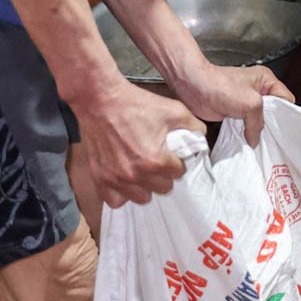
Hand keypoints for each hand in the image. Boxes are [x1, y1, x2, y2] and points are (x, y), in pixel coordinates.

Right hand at [73, 82, 204, 207]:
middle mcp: (135, 174)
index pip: (178, 173)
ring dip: (145, 187)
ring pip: (141, 198)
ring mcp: (115, 178)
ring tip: (143, 172)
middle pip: (162, 188)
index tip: (171, 154)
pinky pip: (115, 200)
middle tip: (158, 161)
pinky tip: (126, 181)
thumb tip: (201, 139)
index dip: (176, 162)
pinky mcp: (99, 178)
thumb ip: (194, 126)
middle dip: (163, 175)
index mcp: (156, 160)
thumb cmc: (137, 104)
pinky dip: (122, 193)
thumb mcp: (174, 110)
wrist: (100, 100)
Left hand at [173, 63, 292, 143]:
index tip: (286, 130)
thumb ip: (259, 123)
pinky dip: (246, 134)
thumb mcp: (251, 103)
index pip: (286, 99)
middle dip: (272, 126)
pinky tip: (247, 142)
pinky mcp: (233, 113)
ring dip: (257, 132)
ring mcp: (245, 102)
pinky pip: (245, 126)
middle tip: (274, 141)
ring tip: (262, 144)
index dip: (287, 114)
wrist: (192, 87)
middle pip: (274, 112)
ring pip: (259, 121)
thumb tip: (255, 140)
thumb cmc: (221, 88)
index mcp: (266, 81)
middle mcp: (258, 91)